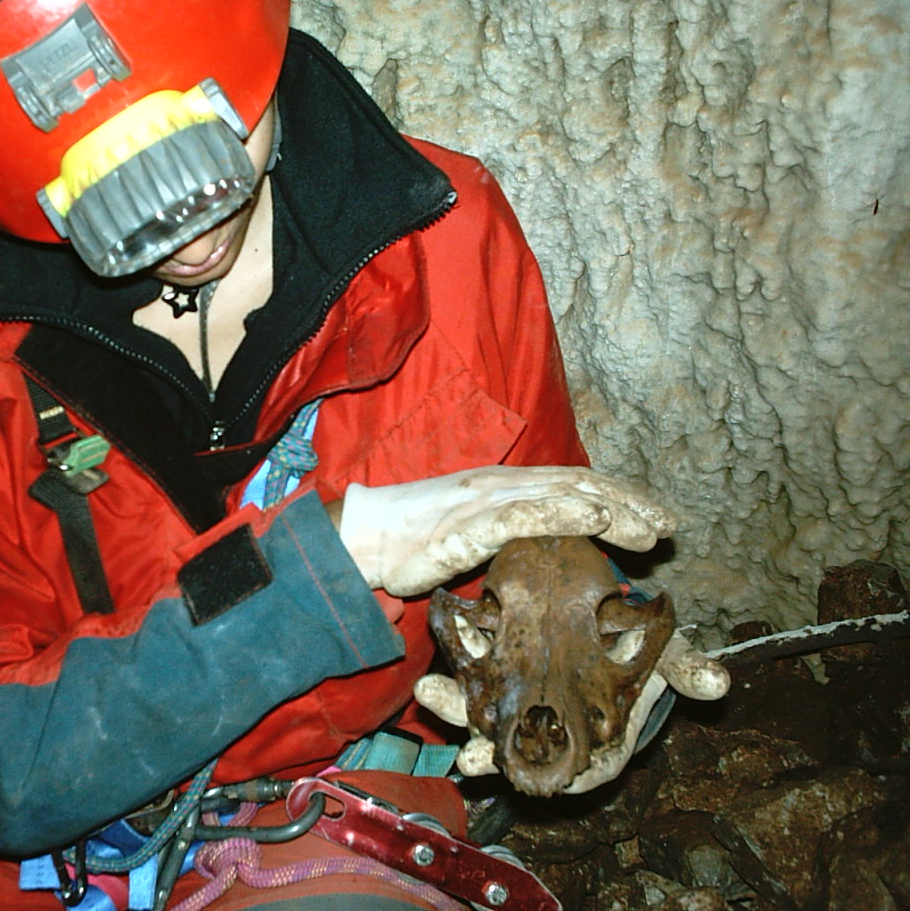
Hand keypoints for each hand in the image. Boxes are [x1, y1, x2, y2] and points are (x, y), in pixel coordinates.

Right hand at [337, 466, 676, 596]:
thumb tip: (545, 550)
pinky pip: (526, 514)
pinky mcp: (471, 522)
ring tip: (651, 529)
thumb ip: (510, 533)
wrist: (364, 537)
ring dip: (614, 510)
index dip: (620, 496)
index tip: (656, 517)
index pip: (575, 483)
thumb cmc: (415, 539)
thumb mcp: (472, 532)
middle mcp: (505, 484)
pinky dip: (564, 512)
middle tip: (669, 526)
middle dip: (631, 504)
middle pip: (582, 485)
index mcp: (507, 486)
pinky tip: (595, 516)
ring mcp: (489, 500)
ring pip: (564, 496)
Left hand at [414, 632, 729, 788]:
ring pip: (489, 715)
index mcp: (600, 736)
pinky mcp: (500, 666)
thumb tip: (720, 683)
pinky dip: (454, 668)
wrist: (615, 611)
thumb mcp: (667, 652)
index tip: (527, 777)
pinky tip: (433, 657)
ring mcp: (525, 698)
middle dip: (490, 751)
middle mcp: (557, 724)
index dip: (551, 776)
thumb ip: (687, 668)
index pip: (576, 768)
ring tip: (429, 695)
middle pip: (521, 747)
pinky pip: (474, 674)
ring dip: (458, 710)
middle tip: (465, 757)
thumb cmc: (643, 643)